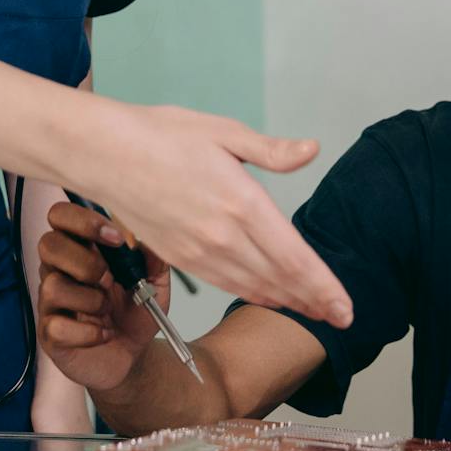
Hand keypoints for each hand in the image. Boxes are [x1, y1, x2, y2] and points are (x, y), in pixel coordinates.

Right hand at [37, 200, 171, 392]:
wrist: (134, 358)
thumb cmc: (136, 314)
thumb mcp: (155, 283)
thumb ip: (155, 258)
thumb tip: (144, 238)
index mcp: (82, 250)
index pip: (61, 216)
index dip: (83, 220)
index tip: (116, 238)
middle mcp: (61, 271)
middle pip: (47, 244)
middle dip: (85, 261)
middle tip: (110, 279)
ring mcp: (51, 303)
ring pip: (53, 286)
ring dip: (90, 300)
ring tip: (108, 311)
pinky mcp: (50, 335)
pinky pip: (56, 326)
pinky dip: (88, 332)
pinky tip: (103, 334)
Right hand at [80, 103, 353, 328]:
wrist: (104, 154)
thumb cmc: (162, 135)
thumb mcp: (223, 132)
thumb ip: (271, 151)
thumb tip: (312, 150)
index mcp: (241, 202)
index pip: (295, 258)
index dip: (324, 288)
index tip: (346, 308)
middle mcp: (224, 236)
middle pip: (280, 281)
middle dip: (314, 302)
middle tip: (342, 319)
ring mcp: (199, 252)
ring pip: (254, 287)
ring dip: (287, 302)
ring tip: (313, 312)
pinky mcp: (180, 257)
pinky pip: (226, 284)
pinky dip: (253, 294)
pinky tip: (269, 296)